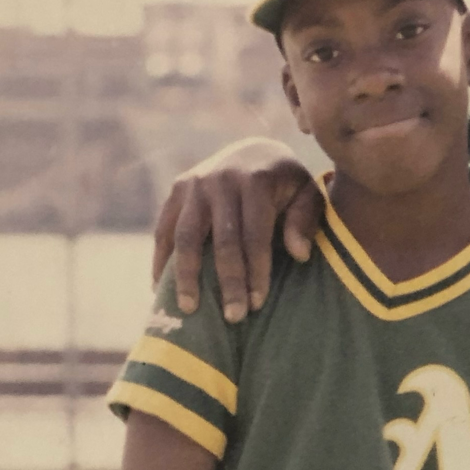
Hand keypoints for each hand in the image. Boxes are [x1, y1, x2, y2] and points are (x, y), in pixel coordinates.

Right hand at [149, 139, 323, 324]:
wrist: (254, 151)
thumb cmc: (286, 184)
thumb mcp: (307, 193)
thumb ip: (306, 220)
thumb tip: (299, 254)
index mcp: (255, 180)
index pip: (255, 235)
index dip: (256, 271)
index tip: (257, 304)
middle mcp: (220, 179)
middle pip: (222, 240)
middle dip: (229, 282)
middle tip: (233, 317)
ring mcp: (194, 184)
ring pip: (186, 236)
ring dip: (187, 275)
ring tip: (188, 309)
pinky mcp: (176, 190)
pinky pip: (164, 230)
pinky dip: (162, 260)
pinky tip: (162, 290)